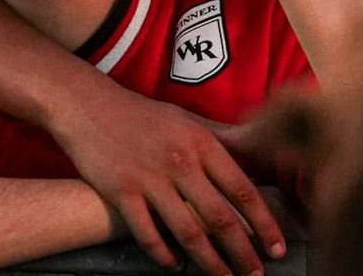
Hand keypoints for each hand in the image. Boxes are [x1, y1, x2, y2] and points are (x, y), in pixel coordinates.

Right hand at [51, 76, 283, 275]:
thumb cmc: (140, 114)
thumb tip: (255, 152)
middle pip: (220, 218)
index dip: (264, 224)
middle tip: (255, 274)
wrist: (86, 104)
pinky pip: (147, 233)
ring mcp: (149, 178)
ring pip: (188, 232)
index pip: (242, 190)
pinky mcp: (121, 191)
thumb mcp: (186, 119)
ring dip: (210, 262)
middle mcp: (180, 162)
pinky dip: (163, 254)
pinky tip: (173, 265)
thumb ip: (219, 140)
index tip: (276, 248)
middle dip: (243, 252)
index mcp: (201, 143)